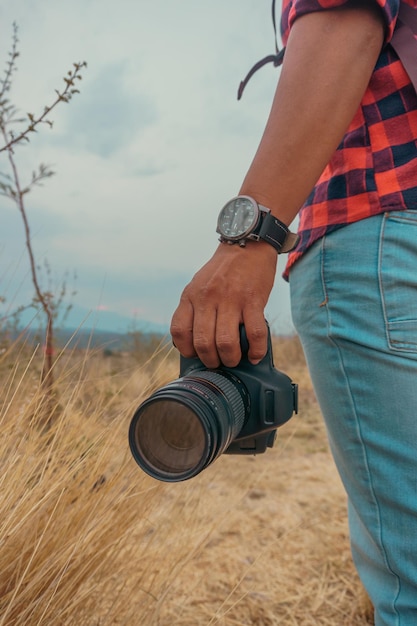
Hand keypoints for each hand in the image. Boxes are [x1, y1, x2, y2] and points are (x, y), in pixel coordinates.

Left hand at [170, 241, 277, 367]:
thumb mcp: (198, 285)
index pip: (179, 331)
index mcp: (191, 296)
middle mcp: (208, 298)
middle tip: (218, 362)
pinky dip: (256, 350)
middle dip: (211, 360)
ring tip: (234, 359)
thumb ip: (193, 308)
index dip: (186, 349)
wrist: (247, 246)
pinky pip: (255, 333)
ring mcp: (231, 299)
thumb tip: (191, 341)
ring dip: (230, 358)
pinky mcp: (253, 300)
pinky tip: (255, 355)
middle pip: (203, 342)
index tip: (195, 355)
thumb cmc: (222, 271)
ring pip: (226, 342)